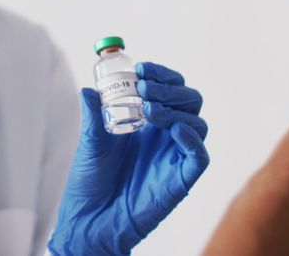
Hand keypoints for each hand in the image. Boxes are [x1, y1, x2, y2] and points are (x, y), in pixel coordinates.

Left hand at [48, 62, 209, 255]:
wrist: (89, 219)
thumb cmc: (91, 181)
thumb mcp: (91, 141)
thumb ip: (94, 114)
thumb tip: (88, 90)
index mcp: (148, 122)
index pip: (169, 88)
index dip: (161, 74)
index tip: (141, 69)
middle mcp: (166, 136)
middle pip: (189, 100)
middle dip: (170, 88)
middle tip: (145, 88)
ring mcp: (174, 156)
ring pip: (197, 123)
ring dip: (176, 109)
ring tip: (149, 110)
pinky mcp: (180, 178)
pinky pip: (199, 156)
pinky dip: (192, 139)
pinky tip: (174, 130)